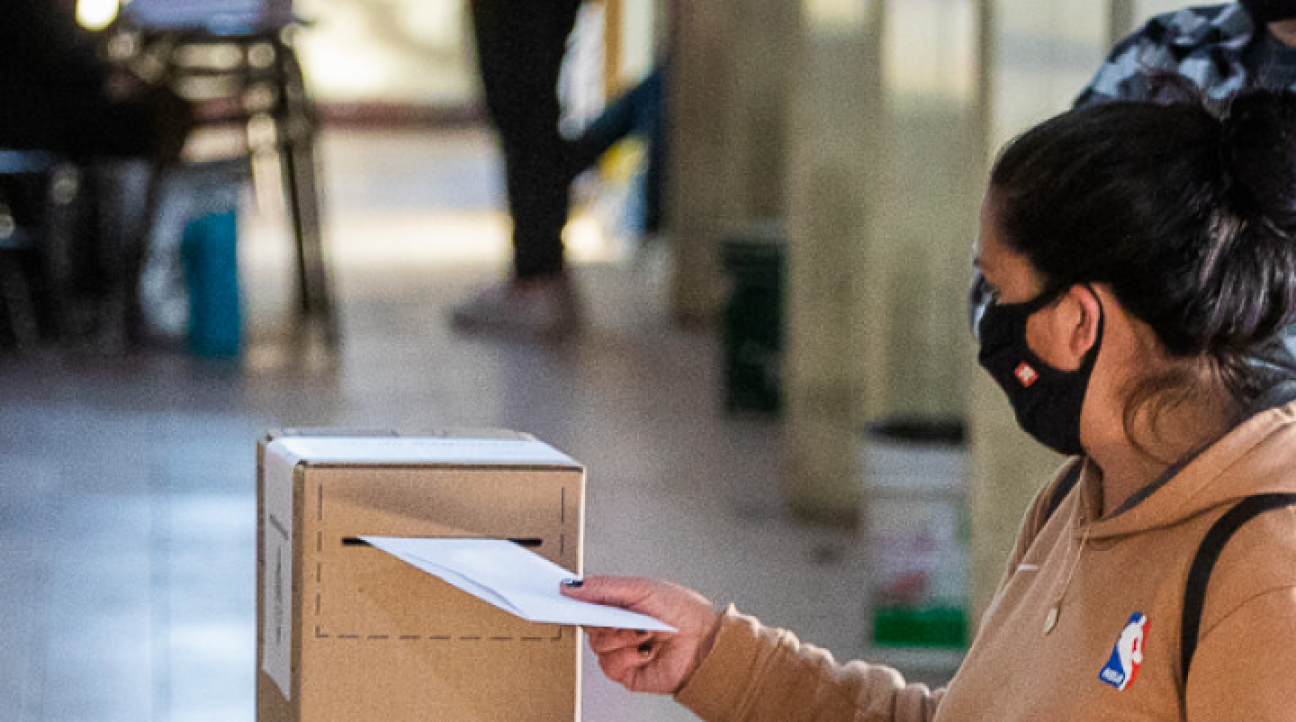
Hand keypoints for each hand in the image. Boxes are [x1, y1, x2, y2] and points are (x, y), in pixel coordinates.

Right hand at [561, 576, 721, 694]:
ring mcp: (622, 649)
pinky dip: (627, 657)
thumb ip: (604, 587)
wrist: (705, 641)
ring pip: (597, 646)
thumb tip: (572, 586)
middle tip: (618, 616)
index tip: (561, 595)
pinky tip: (645, 650)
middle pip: (588, 625)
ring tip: (644, 632)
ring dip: (621, 638)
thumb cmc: (681, 610)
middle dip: (603, 620)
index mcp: (619, 604)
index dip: (573, 600)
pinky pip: (610, 666)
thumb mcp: (641, 588)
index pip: (586, 602)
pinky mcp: (627, 672)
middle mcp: (618, 626)